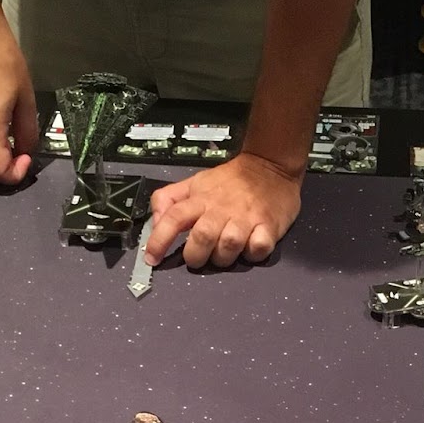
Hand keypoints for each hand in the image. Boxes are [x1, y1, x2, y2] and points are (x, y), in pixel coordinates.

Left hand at [145, 153, 302, 268]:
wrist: (271, 165)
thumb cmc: (232, 180)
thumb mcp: (195, 182)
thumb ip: (169, 199)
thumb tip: (156, 223)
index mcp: (201, 198)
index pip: (173, 218)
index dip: (159, 240)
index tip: (152, 258)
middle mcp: (221, 208)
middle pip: (201, 238)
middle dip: (195, 256)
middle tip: (197, 257)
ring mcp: (246, 218)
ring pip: (228, 248)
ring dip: (223, 258)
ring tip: (225, 252)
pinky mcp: (268, 226)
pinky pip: (257, 249)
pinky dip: (252, 254)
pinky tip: (249, 246)